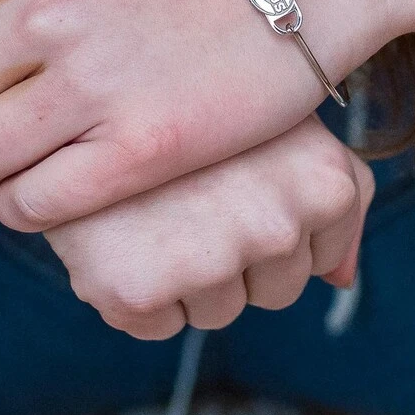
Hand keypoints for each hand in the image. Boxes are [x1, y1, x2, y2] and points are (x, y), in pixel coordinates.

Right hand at [45, 115, 374, 339]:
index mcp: (324, 183)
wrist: (73, 89)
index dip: (273, 226)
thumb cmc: (191, 105)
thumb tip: (340, 280)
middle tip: (190, 196)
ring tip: (154, 207)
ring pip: (218, 311)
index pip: (320, 257)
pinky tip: (120, 231)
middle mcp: (277, 226)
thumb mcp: (282, 125)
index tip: (235, 184)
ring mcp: (211, 260)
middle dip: (236, 257)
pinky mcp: (139, 289)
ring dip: (186, 277)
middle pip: (275, 290)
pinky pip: (158, 325)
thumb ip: (333, 194)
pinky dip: (135, 294)